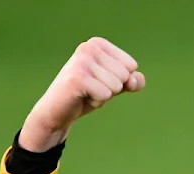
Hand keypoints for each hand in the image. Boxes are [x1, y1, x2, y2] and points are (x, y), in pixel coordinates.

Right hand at [19, 37, 144, 151]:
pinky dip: (97, 101)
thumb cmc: (88, 95)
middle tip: (91, 88)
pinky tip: (81, 97)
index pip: (131, 65)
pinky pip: (106, 94)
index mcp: (98, 44)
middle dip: (112, 88)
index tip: (100, 81)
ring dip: (104, 95)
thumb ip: (132, 81)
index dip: (120, 80)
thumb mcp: (115, 86)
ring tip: (86, 92)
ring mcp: (82, 61)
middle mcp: (88, 47)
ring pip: (116, 85)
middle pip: (125, 75)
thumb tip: (134, 79)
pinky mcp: (77, 77)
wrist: (59, 110)